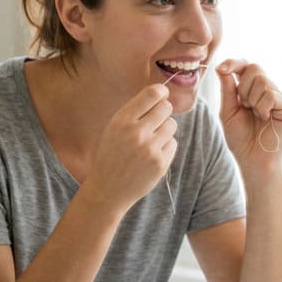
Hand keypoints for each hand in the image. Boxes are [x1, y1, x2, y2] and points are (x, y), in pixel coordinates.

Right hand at [84, 84, 177, 212]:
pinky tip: (152, 155)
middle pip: (166, 107)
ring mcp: (150, 149)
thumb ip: (134, 113)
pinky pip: (173, 143)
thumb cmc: (111, 155)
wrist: (107, 190)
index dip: (161, 91)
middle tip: (156, 120)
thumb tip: (161, 95)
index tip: (163, 93)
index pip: (151, 94)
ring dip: (165, 129)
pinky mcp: (160, 163)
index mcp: (121, 121)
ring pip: (171, 125)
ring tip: (151, 140)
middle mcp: (136, 133)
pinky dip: (165, 146)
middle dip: (164, 111)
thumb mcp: (113, 129)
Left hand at [216, 59, 281, 172]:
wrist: (253, 161)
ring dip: (252, 100)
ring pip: (262, 80)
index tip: (221, 69)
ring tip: (256, 116)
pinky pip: (271, 94)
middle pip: (254, 68)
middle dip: (243, 87)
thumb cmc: (241, 140)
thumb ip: (227, 89)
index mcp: (251, 89)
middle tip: (245, 106)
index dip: (233, 63)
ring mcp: (279, 97)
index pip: (245, 66)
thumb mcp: (228, 111)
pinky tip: (265, 119)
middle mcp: (267, 90)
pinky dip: (262, 107)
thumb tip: (221, 68)